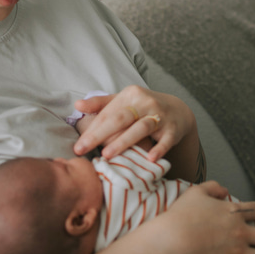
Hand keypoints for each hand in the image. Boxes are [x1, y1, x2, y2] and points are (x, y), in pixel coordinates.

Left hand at [72, 85, 193, 162]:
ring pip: (141, 128)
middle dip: (100, 135)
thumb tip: (77, 105)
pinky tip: (150, 159)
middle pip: (120, 119)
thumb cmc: (143, 108)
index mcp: (131, 94)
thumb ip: (100, 104)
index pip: (108, 113)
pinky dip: (159, 149)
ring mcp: (161, 116)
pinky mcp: (173, 130)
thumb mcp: (123, 101)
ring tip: (107, 154)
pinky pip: (165, 140)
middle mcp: (146, 103)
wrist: (178, 110)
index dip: (92, 129)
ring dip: (124, 141)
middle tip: (83, 149)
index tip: (78, 145)